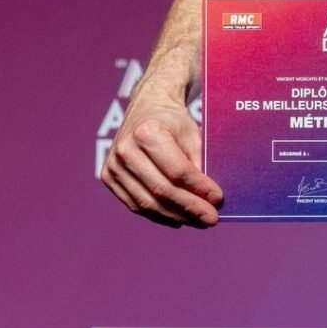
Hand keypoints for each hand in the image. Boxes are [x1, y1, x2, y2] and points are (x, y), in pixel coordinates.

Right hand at [101, 92, 222, 227]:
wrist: (147, 106)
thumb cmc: (173, 120)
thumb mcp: (192, 133)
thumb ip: (198, 162)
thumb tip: (208, 197)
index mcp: (147, 132)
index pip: (177, 171)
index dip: (199, 188)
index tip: (218, 199)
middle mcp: (125, 150)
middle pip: (162, 190)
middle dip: (190, 208)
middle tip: (211, 219)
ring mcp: (113, 165)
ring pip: (147, 203)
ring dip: (176, 216)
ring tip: (198, 221)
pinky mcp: (109, 177)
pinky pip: (136, 204)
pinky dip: (159, 215)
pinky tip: (178, 219)